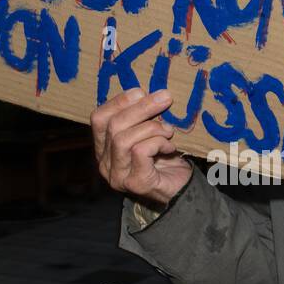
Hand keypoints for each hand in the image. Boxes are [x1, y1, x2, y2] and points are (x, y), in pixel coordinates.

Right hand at [91, 88, 190, 207]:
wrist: (184, 192)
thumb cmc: (167, 160)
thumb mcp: (151, 132)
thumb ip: (143, 116)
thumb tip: (145, 92)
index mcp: (104, 148)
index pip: (99, 118)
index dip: (119, 101)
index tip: (142, 92)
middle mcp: (105, 163)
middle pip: (113, 126)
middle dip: (142, 108)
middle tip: (165, 99)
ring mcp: (118, 175)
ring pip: (123, 139)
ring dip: (152, 128)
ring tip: (168, 131)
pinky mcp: (135, 183)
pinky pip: (139, 151)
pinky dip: (157, 143)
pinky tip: (169, 148)